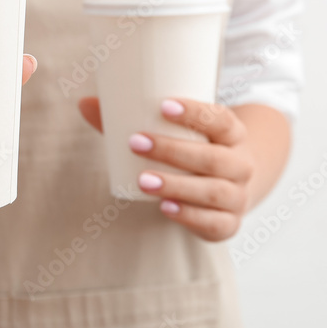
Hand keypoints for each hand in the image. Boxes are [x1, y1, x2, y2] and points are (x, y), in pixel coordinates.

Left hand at [78, 96, 254, 241]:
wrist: (232, 185)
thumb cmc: (195, 149)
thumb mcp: (176, 132)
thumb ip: (132, 119)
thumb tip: (84, 103)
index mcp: (233, 134)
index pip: (221, 119)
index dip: (196, 112)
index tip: (163, 105)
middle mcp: (241, 164)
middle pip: (214, 158)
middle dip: (173, 151)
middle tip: (136, 143)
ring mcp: (237, 196)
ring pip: (213, 191)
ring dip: (177, 185)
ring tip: (143, 180)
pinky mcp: (229, 223)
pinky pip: (214, 223)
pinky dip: (189, 216)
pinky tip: (165, 208)